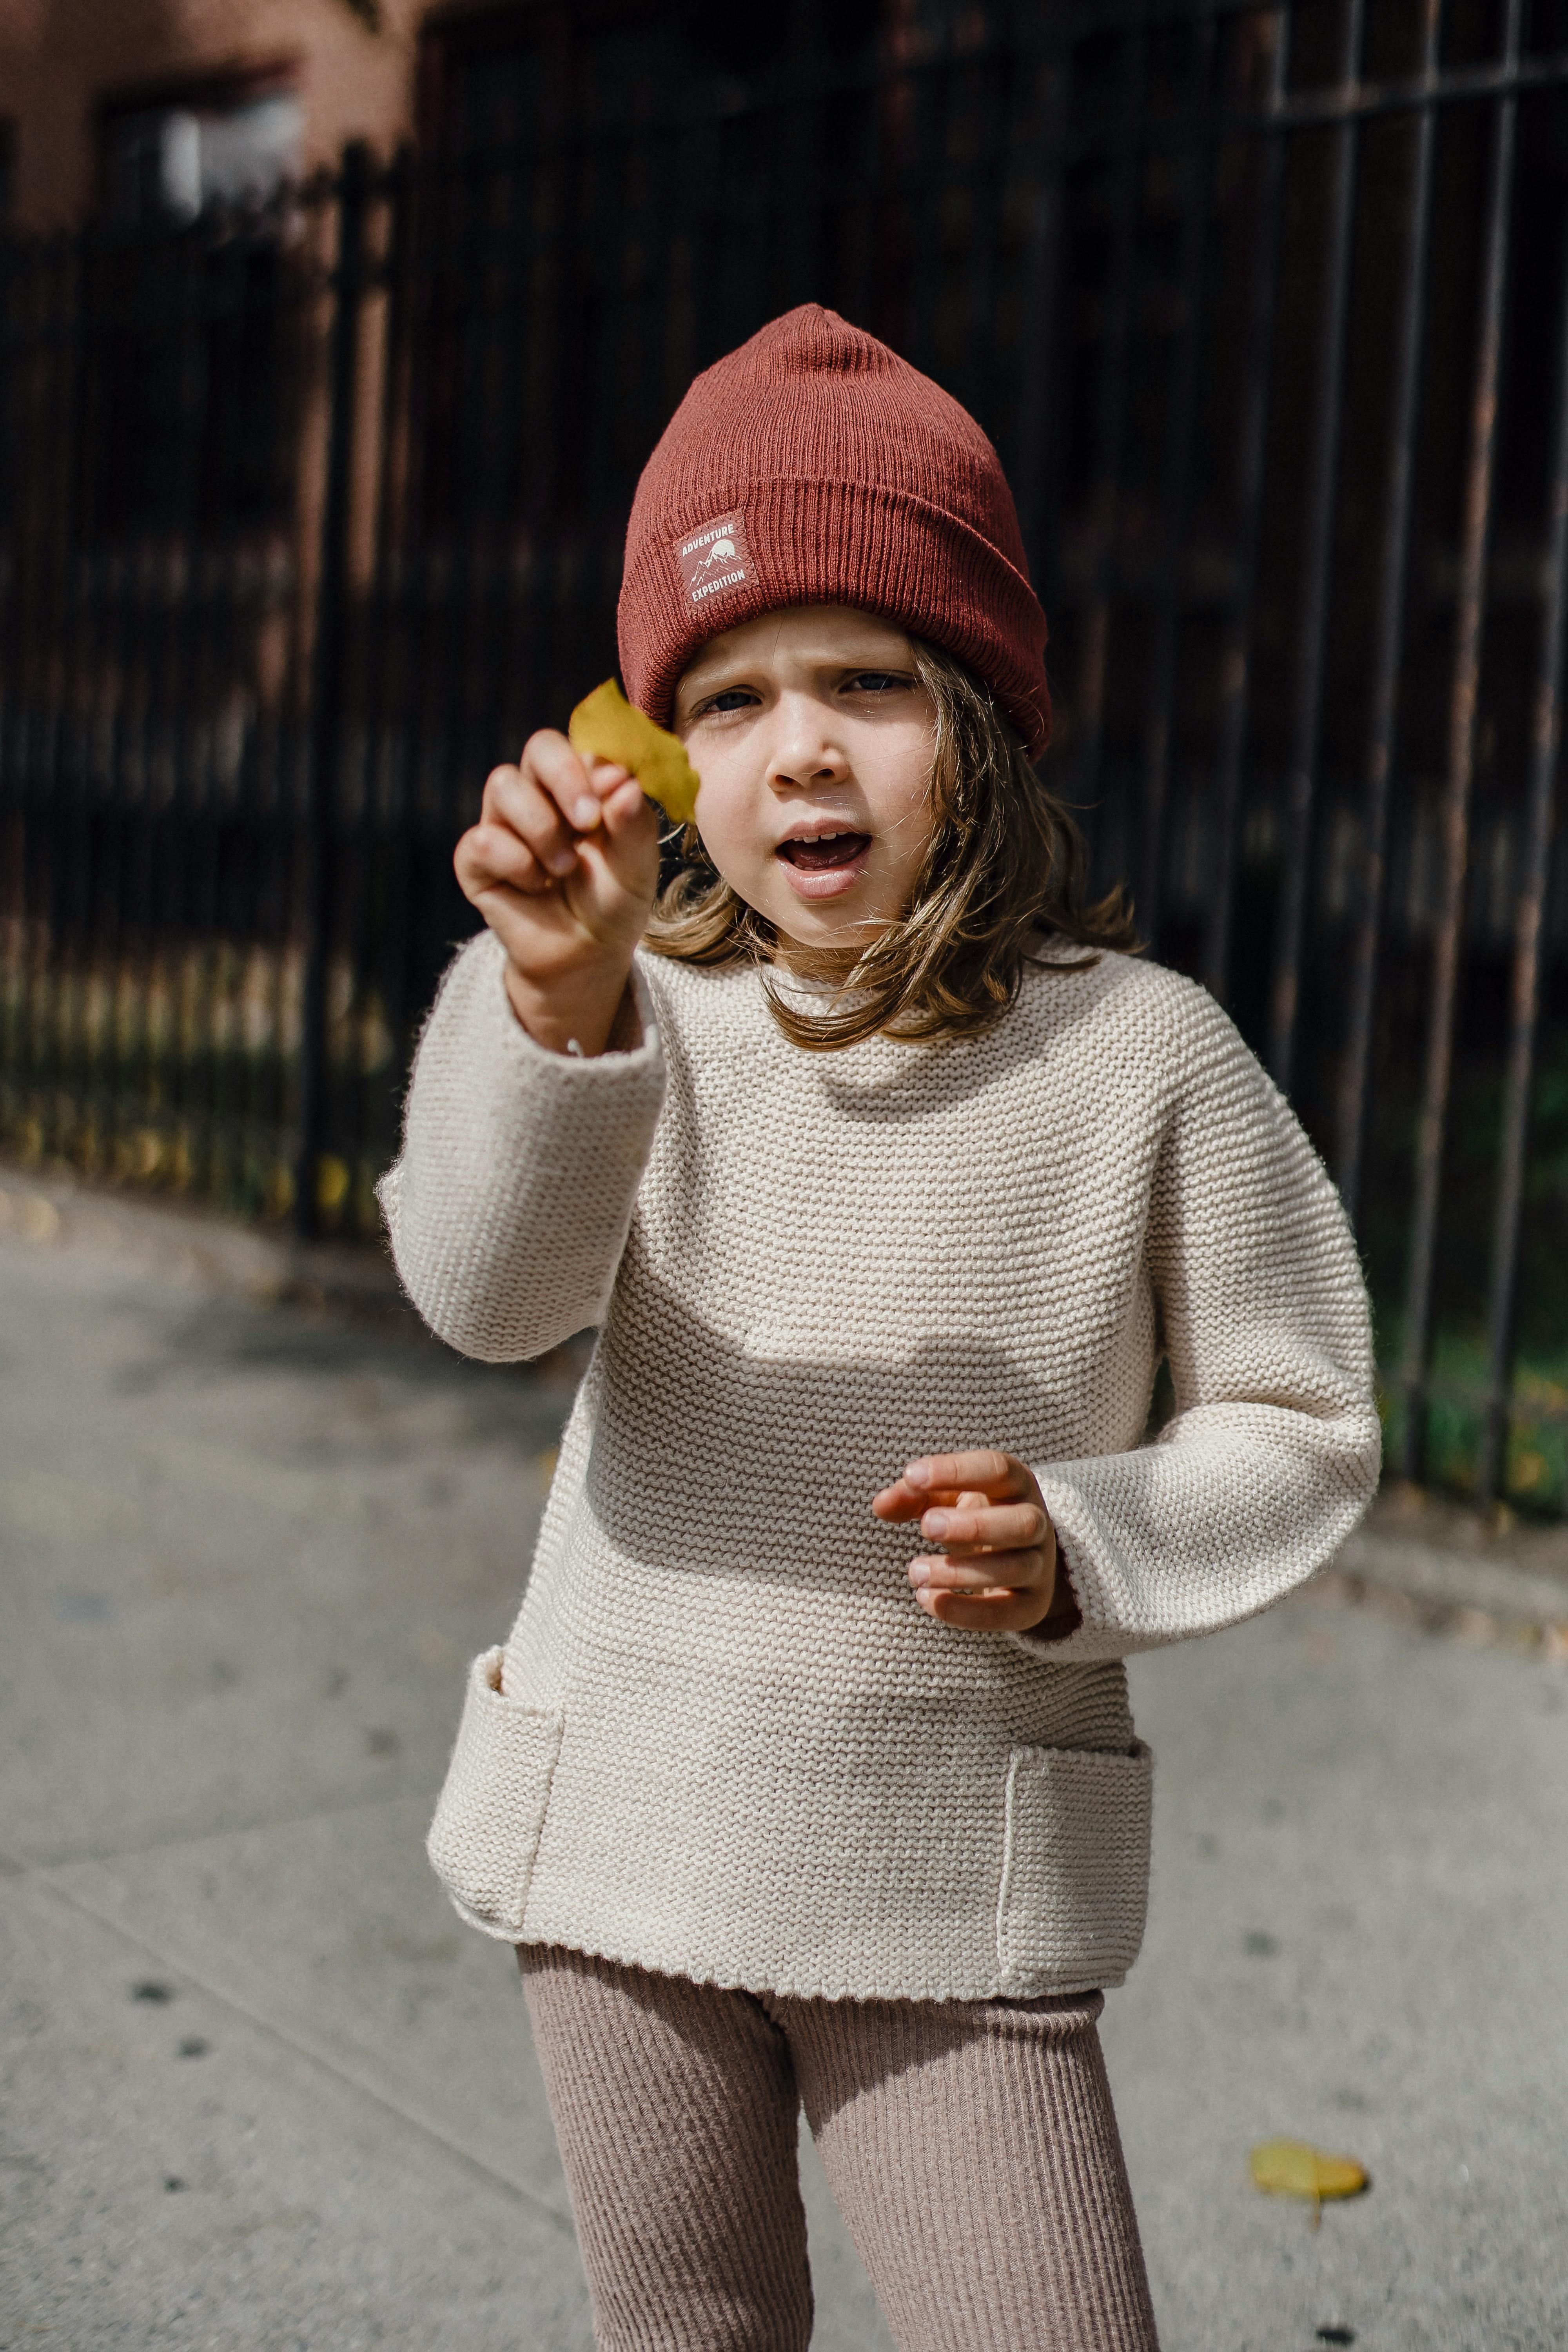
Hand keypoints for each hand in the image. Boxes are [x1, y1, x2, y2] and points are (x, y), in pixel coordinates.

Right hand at [454, 729, 660, 1054]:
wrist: (586, 956)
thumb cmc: (612, 901)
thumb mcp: (636, 865)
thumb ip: (633, 823)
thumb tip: (624, 780)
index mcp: (581, 785)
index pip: (583, 744)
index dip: (595, 765)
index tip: (616, 795)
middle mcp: (539, 794)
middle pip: (539, 747)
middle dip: (564, 779)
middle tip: (587, 822)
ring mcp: (503, 823)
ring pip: (503, 786)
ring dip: (541, 830)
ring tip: (564, 869)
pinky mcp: (476, 859)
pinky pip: (483, 840)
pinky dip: (517, 865)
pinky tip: (536, 888)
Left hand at [871, 1450, 1065, 1634]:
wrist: (1015, 1560)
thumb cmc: (974, 1516)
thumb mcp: (946, 1498)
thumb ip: (914, 1495)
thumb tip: (881, 1503)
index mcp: (1016, 1485)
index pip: (998, 1469)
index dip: (956, 1470)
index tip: (912, 1476)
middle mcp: (1036, 1523)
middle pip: (1022, 1523)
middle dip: (974, 1526)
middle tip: (925, 1527)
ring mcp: (1038, 1566)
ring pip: (1014, 1569)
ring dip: (960, 1572)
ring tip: (915, 1572)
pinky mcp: (1030, 1606)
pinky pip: (1005, 1613)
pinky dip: (964, 1612)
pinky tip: (927, 1599)